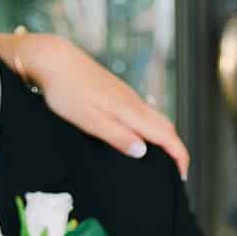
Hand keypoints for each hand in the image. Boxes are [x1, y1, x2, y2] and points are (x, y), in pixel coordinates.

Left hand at [0, 31, 189, 177]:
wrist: (54, 59)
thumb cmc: (66, 91)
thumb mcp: (89, 120)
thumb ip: (117, 136)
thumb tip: (143, 152)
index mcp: (130, 111)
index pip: (166, 135)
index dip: (179, 156)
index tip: (182, 175)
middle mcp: (134, 101)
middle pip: (166, 126)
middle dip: (176, 149)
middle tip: (175, 172)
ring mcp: (126, 95)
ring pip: (156, 118)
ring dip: (164, 138)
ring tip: (161, 159)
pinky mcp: (117, 92)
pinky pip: (144, 112)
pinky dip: (151, 128)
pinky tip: (141, 137)